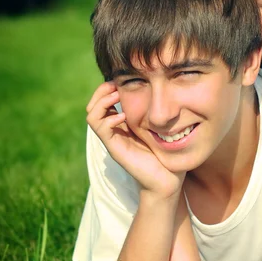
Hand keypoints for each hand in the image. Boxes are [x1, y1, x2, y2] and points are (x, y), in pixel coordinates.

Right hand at [86, 82, 183, 197]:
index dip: (109, 87)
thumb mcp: (163, 128)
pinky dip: (108, 118)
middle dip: (102, 90)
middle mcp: (115, 131)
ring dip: (102, 101)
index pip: (105, 101)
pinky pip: (101, 128)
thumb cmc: (168, 155)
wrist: (167, 181)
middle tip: (115, 84)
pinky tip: (122, 116)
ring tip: (116, 95)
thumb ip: (160, 113)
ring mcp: (113, 140)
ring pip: (92, 115)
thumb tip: (168, 92)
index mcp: (124, 124)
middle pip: (94, 105)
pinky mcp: (114, 148)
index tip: (122, 79)